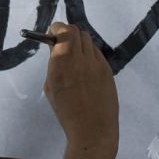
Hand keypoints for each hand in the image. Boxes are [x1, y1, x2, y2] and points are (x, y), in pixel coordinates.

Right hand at [44, 22, 118, 158]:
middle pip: (77, 31)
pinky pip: (96, 54)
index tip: (51, 35)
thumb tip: (56, 47)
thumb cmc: (65, 111)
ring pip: (88, 41)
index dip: (56, 29)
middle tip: (61, 44)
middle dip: (67, 33)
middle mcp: (81, 58)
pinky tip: (85, 69)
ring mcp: (97, 64)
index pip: (63, 30)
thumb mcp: (51, 86)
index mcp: (62, 62)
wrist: (92, 129)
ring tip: (74, 57)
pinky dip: (88, 55)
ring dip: (78, 43)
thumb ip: (54, 63)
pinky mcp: (108, 70)